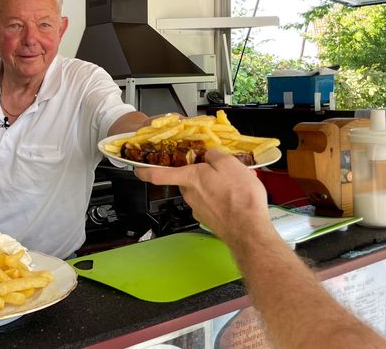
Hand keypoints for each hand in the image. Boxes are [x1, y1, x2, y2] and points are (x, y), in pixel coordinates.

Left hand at [134, 150, 272, 244]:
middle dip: (197, 173)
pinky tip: (234, 198)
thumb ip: (215, 156)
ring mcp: (199, 209)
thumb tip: (209, 155)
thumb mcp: (230, 164)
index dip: (146, 171)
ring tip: (233, 184)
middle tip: (217, 169)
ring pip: (200, 191)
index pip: (159, 174)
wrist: (248, 229)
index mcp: (190, 178)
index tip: (137, 169)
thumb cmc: (239, 197)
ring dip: (211, 186)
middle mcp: (190, 195)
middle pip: (186, 180)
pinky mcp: (209, 219)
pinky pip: (210, 203)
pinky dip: (219, 199)